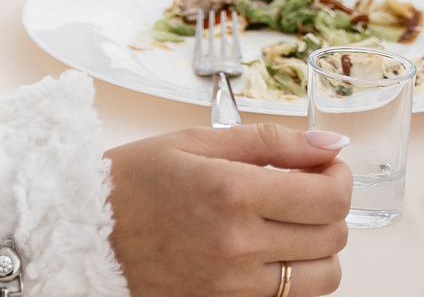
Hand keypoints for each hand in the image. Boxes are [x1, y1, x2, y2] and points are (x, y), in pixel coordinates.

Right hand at [106, 125, 351, 296]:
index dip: (340, 178)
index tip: (328, 167)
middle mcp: (239, 244)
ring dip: (318, 248)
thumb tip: (331, 143)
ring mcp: (234, 285)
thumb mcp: (195, 141)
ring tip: (288, 224)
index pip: (329, 197)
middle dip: (330, 208)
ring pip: (323, 277)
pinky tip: (267, 251)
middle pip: (333, 237)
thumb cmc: (134, 180)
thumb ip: (270, 142)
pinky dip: (294, 276)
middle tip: (304, 190)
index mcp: (233, 192)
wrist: (82, 232)